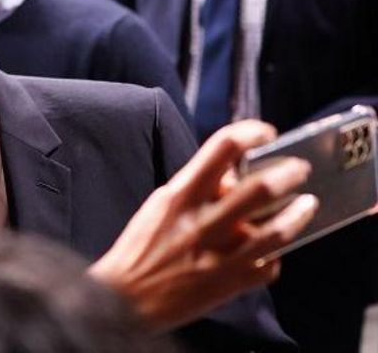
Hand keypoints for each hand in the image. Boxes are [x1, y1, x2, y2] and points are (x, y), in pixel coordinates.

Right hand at [88, 120, 317, 331]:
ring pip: (275, 230)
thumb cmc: (140, 249)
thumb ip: (196, 188)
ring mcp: (218, 256)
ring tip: (307, 204)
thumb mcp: (161, 206)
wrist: (125, 299)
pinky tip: (274, 251)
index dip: (250, 132)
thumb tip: (233, 175)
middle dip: (288, 173)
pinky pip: (268, 266)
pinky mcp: (229, 285)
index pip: (221, 148)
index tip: (265, 133)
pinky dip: (275, 256)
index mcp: (180, 196)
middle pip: (259, 188)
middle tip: (298, 169)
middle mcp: (201, 222)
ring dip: (299, 214)